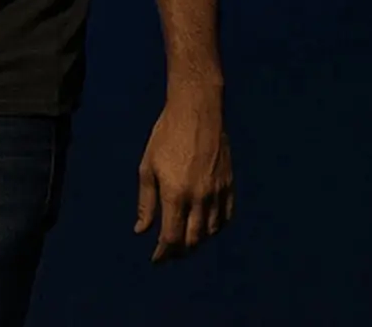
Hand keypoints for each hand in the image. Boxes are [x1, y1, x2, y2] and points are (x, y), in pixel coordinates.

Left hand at [135, 91, 233, 261]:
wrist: (197, 112)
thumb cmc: (165, 136)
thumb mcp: (147, 167)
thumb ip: (146, 202)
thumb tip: (141, 230)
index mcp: (176, 194)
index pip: (172, 237)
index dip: (163, 253)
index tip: (156, 259)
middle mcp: (200, 198)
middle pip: (193, 240)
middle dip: (179, 252)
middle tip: (168, 254)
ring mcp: (218, 193)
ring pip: (210, 231)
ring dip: (197, 242)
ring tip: (183, 242)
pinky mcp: (230, 185)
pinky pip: (226, 217)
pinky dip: (215, 228)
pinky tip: (205, 228)